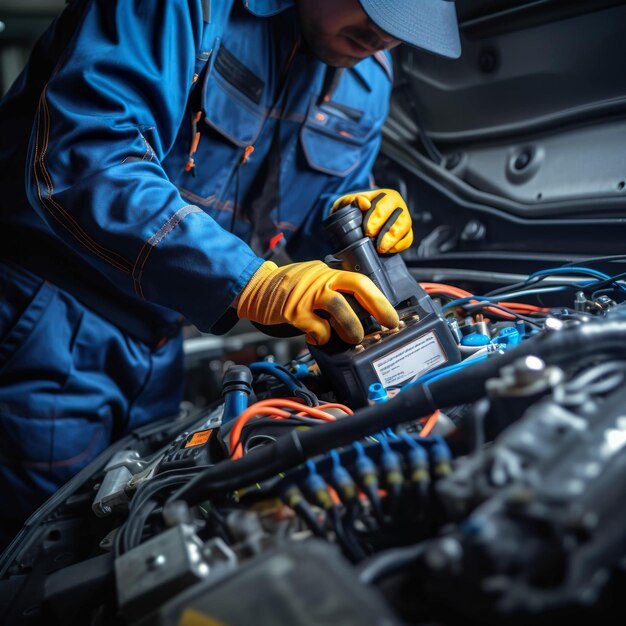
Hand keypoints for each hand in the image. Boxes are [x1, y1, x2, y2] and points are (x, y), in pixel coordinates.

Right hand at [236, 260, 398, 344]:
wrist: (254, 287)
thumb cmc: (286, 288)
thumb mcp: (313, 280)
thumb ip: (332, 290)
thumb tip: (358, 312)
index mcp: (327, 273)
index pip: (360, 281)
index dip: (380, 299)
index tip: (392, 316)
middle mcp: (320, 280)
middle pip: (356, 288)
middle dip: (377, 307)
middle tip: (387, 325)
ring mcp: (307, 295)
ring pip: (339, 308)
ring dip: (350, 327)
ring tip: (352, 338)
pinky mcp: (293, 311)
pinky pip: (317, 327)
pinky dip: (322, 337)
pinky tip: (318, 337)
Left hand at [332, 188, 412, 253]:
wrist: (355, 225)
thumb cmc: (353, 211)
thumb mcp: (347, 204)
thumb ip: (350, 200)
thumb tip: (363, 203)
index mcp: (385, 196)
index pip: (385, 203)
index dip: (377, 216)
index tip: (367, 229)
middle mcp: (398, 206)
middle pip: (398, 216)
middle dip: (385, 229)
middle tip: (371, 237)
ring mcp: (403, 220)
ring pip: (405, 227)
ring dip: (392, 239)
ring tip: (380, 248)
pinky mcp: (406, 234)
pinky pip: (408, 240)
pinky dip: (398, 246)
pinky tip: (386, 250)